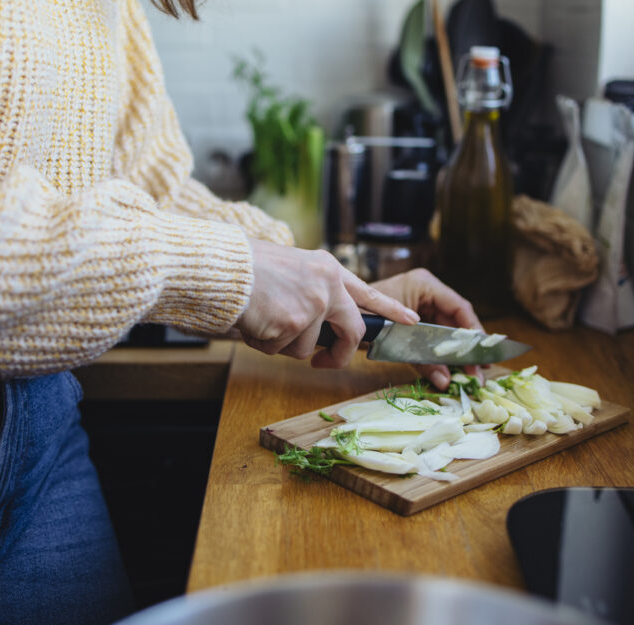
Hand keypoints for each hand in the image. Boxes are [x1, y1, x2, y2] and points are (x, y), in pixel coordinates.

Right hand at [236, 239, 419, 367]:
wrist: (223, 268)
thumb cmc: (248, 268)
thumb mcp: (293, 267)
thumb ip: (314, 289)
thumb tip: (322, 323)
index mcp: (327, 268)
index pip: (367, 293)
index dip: (390, 310)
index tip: (410, 320)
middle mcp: (327, 286)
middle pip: (351, 331)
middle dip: (340, 354)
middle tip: (326, 362)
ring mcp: (313, 306)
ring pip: (307, 347)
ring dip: (283, 342)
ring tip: (263, 316)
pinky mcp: (295, 325)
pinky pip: (282, 350)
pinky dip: (264, 343)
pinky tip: (254, 321)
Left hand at [370, 268, 482, 389]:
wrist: (338, 318)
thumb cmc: (363, 317)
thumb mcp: (395, 339)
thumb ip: (422, 360)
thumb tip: (446, 381)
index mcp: (424, 284)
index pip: (459, 307)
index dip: (473, 332)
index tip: (482, 353)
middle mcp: (428, 292)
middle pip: (457, 321)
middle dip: (467, 348)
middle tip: (481, 371)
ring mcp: (422, 305)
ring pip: (447, 331)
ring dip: (457, 354)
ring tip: (472, 375)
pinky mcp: (416, 320)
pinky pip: (434, 337)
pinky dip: (441, 354)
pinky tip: (453, 370)